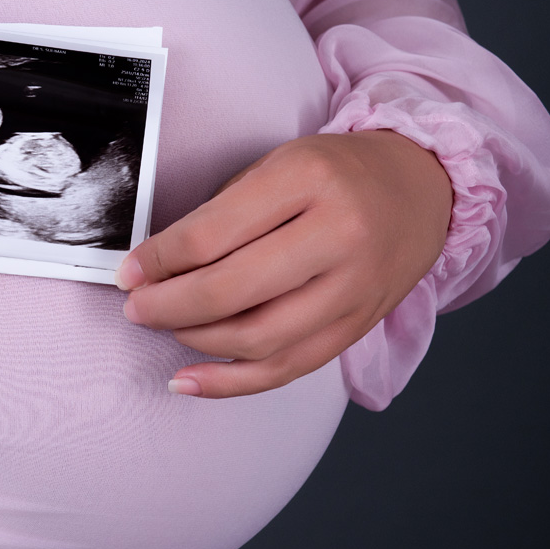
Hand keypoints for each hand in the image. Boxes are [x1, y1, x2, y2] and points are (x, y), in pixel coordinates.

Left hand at [117, 130, 452, 397]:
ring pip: (258, 338)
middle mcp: (338, 234)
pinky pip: (287, 369)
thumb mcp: (276, 166)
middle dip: (167, 306)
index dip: (158, 261)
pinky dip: (231, 383)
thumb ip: (221, 214)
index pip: (212, 234)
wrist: (420, 186)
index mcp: (307, 178)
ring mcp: (354, 287)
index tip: (129, 273)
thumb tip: (156, 267)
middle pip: (231, 291)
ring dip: (195, 341)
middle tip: (136, 307)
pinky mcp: (359, 326)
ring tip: (165, 327)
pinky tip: (189, 380)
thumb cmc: (336, 172)